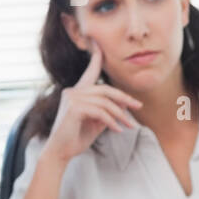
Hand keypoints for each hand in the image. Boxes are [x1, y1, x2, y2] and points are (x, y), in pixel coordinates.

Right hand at [45, 39, 142, 163]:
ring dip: (120, 114)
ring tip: (129, 126)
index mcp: (77, 92)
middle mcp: (73, 91)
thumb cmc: (76, 138)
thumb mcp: (96, 122)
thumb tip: (123, 106)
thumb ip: (106, 112)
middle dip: (124, 97)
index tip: (100, 45)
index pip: (89, 72)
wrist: (60, 152)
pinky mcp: (73, 108)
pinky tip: (117, 130)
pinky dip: (112, 121)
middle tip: (138, 106)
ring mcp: (71, 98)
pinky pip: (100, 111)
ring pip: (105, 102)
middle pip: (105, 89)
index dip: (96, 58)